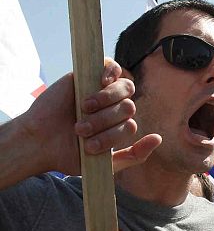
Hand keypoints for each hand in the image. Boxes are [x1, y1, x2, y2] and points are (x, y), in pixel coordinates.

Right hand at [20, 59, 160, 175]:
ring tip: (83, 110)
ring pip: (125, 89)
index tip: (89, 147)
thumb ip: (134, 156)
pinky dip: (111, 72)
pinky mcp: (87, 75)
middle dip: (106, 121)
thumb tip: (158, 138)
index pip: (130, 126)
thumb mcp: (106, 164)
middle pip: (129, 108)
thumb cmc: (70, 154)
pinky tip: (100, 83)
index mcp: (117, 127)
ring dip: (105, 102)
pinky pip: (112, 65)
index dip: (112, 136)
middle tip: (81, 129)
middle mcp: (112, 109)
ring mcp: (101, 91)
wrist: (39, 143)